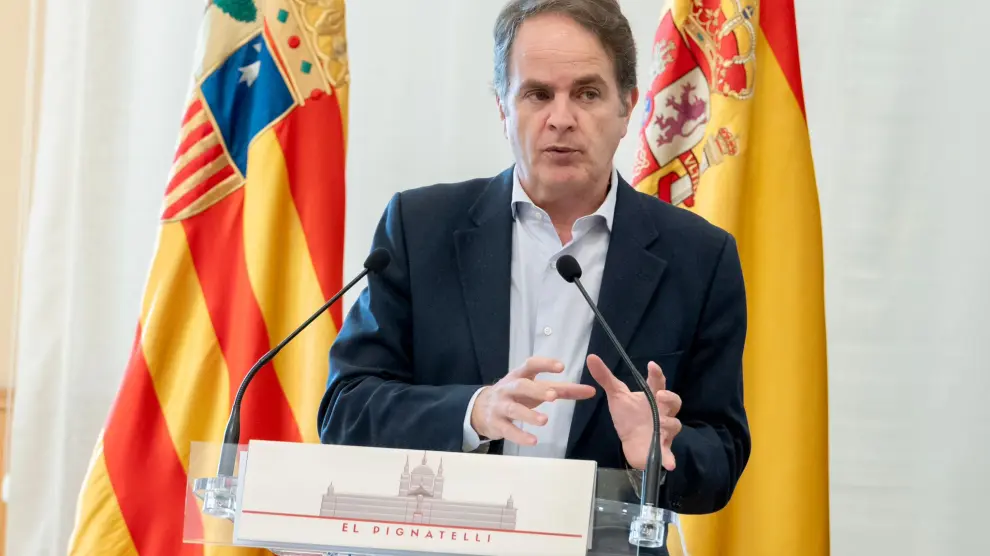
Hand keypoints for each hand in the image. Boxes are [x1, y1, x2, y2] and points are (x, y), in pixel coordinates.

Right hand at [471, 356, 595, 445]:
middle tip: (553, 396)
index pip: (530, 365)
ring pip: (513, 409)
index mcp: (519, 375)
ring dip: (528, 414)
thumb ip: (564, 390)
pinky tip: (533, 441)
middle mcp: (508, 388)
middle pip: (520, 386)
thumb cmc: (516, 395)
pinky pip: (508, 430)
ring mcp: (500, 406)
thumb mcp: (536, 389)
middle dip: (536, 390)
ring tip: (544, 421)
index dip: (544, 364)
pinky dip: (520, 436)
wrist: (480, 409)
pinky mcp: (497, 423)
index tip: (561, 367)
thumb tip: (591, 391)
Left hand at [586, 354, 681, 470]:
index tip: (651, 365)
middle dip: (670, 397)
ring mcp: (664, 430)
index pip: (658, 382)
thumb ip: (605, 377)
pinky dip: (670, 458)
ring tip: (660, 423)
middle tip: (659, 396)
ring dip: (669, 423)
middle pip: (675, 402)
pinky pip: (669, 454)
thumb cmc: (628, 416)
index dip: (657, 373)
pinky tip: (669, 463)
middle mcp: (663, 412)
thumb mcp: (616, 396)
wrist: (631, 442)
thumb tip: (591, 357)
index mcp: (652, 397)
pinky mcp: (662, 449)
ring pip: (675, 425)